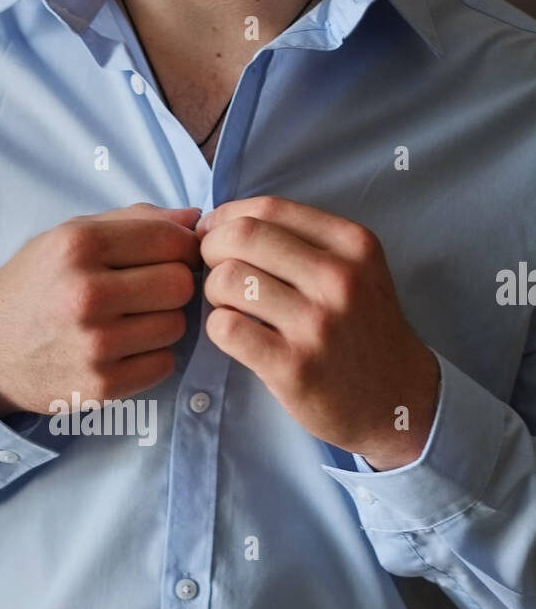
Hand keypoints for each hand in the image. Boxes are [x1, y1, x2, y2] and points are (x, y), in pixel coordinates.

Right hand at [0, 203, 200, 417]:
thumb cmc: (33, 287)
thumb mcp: (68, 237)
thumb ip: (133, 221)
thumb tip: (194, 218)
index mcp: (78, 245)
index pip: (171, 241)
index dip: (181, 248)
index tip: (170, 258)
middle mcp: (85, 293)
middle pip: (180, 285)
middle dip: (172, 285)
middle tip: (148, 291)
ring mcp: (94, 344)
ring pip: (176, 326)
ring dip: (162, 322)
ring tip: (131, 320)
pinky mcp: (101, 386)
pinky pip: (164, 364)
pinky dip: (152, 356)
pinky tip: (124, 348)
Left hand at [198, 196, 438, 469]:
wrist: (397, 399)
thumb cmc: (364, 330)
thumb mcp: (358, 271)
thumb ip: (305, 242)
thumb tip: (225, 223)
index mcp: (353, 245)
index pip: (269, 209)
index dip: (227, 217)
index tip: (215, 233)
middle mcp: (338, 279)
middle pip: (243, 237)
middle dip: (211, 248)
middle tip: (213, 269)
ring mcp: (316, 324)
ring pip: (229, 280)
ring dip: (214, 291)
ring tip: (229, 305)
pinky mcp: (292, 366)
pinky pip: (226, 328)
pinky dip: (218, 327)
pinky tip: (235, 334)